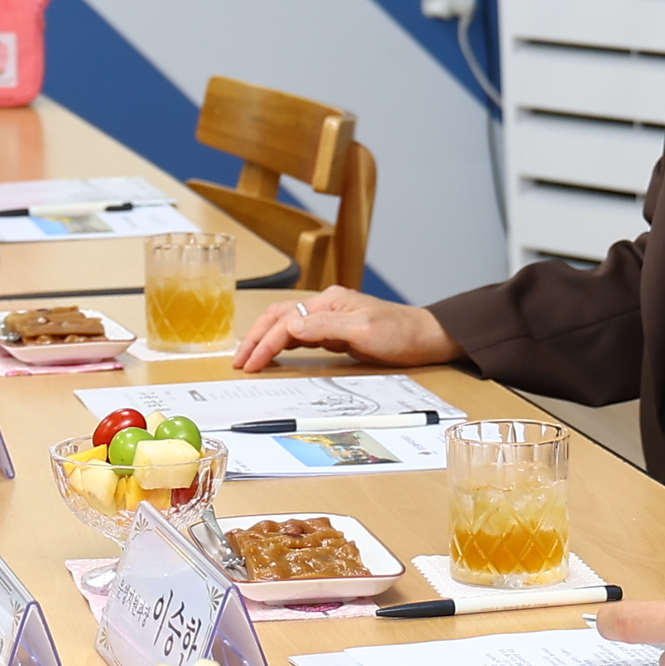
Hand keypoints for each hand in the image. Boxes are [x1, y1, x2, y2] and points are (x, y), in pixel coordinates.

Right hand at [234, 287, 457, 371]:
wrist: (425, 338)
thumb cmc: (400, 333)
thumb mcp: (363, 330)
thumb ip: (325, 327)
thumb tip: (288, 326)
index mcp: (329, 302)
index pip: (285, 321)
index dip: (264, 342)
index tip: (250, 364)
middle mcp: (325, 306)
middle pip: (279, 318)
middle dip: (256, 339)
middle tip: (239, 362)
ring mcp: (330, 318)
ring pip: (287, 326)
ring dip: (266, 342)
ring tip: (249, 360)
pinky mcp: (336, 332)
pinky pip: (300, 336)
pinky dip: (283, 345)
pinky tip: (275, 355)